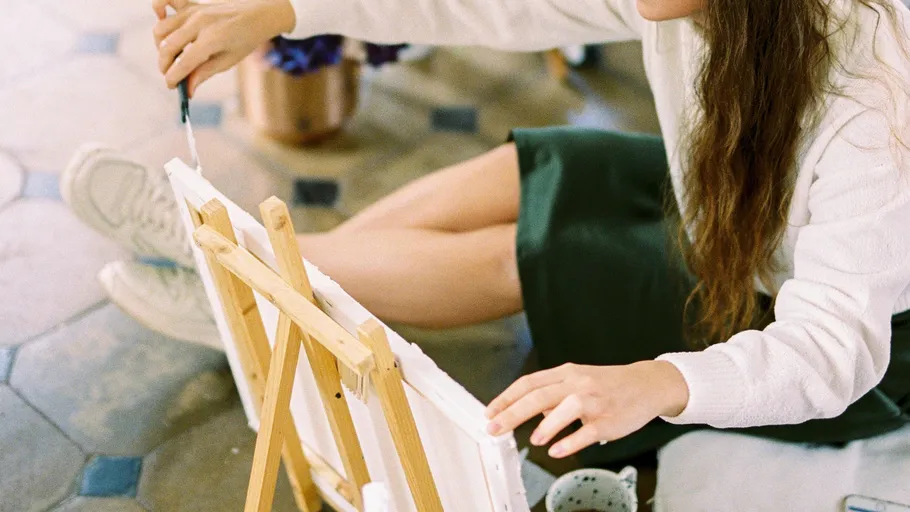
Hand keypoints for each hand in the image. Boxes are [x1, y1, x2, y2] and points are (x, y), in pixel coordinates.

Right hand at [152, 0, 295, 94]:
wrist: (258, 13)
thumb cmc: (246, 38)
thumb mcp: (229, 60)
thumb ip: (205, 72)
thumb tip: (188, 89)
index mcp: (213, 39)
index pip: (184, 62)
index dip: (173, 77)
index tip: (171, 87)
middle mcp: (199, 22)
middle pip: (168, 46)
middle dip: (165, 65)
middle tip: (172, 75)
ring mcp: (194, 11)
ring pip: (161, 28)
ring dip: (161, 46)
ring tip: (173, 56)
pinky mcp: (191, 3)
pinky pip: (165, 0)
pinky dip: (158, 9)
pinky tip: (161, 20)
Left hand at [484, 361, 688, 457]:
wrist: (647, 384)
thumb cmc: (608, 384)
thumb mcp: (578, 380)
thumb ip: (553, 394)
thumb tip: (533, 414)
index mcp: (566, 373)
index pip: (529, 383)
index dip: (506, 397)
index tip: (490, 412)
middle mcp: (577, 383)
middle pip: (539, 395)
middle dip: (513, 412)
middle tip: (494, 428)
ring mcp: (594, 401)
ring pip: (566, 408)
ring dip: (546, 425)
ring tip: (533, 440)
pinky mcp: (608, 420)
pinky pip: (587, 432)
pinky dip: (570, 442)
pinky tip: (557, 451)